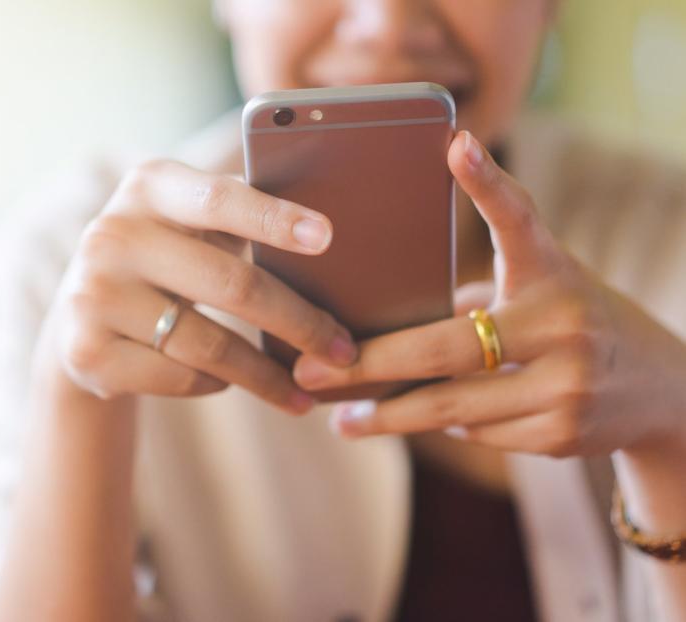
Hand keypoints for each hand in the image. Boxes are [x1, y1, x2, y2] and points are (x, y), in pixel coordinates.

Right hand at [38, 159, 357, 413]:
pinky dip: (214, 384)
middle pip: (231, 284)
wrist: (81, 317)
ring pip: (208, 345)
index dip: (274, 218)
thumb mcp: (188, 223)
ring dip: (266, 376)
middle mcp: (113, 234)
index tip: (327, 237)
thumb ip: (240, 217)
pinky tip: (227, 383)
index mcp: (150, 188)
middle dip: (299, 323)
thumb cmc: (166, 259)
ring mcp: (93, 295)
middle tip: (343, 351)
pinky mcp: (86, 351)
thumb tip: (329, 241)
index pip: (219, 199)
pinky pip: (179, 377)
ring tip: (304, 392)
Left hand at [293, 131, 685, 456]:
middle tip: (310, 370)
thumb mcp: (542, 290)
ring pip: (452, 405)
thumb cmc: (571, 322)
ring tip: (341, 416)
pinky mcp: (563, 433)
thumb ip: (477, 296)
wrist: (659, 389)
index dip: (487, 182)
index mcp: (552, 272)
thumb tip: (378, 323)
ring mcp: (568, 383)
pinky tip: (414, 422)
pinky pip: (476, 433)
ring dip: (389, 413)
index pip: (519, 220)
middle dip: (368, 365)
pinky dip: (443, 426)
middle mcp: (564, 322)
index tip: (454, 142)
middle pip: (444, 348)